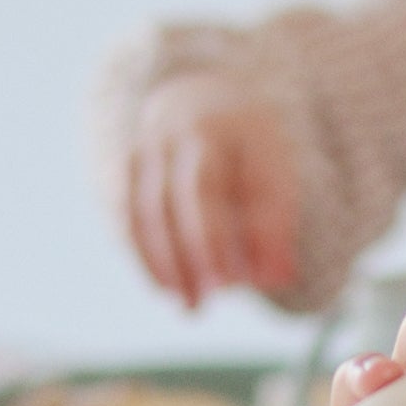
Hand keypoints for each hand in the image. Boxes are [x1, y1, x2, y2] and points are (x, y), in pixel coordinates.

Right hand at [120, 79, 300, 305]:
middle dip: (208, 245)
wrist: (198, 98)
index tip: (270, 279)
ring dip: (171, 262)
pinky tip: (166, 289)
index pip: (256, 179)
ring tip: (192, 307)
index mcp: (245, 124)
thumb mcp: (274, 174)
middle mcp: (193, 125)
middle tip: (222, 292)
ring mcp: (153, 142)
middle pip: (199, 188)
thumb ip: (277, 225)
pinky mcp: (127, 163)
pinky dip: (146, 255)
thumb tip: (277, 279)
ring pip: (155, 203)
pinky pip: (130, 212)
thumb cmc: (248, 151)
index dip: (263, 232)